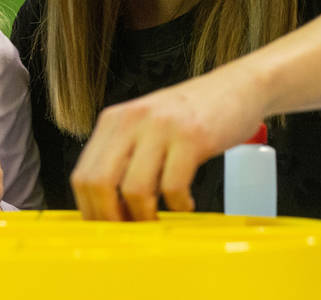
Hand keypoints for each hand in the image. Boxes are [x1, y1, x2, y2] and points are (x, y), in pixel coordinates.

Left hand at [71, 64, 264, 220]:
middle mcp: (132, 119)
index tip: (105, 228)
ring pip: (134, 189)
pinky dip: (178, 205)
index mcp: (114, 120)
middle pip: (99, 183)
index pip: (82, 174)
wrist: (238, 87)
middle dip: (110, 218)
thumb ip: (125, 157)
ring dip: (145, 216)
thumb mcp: (146, 127)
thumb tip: (108, 207)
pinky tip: (185, 203)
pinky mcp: (192, 136)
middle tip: (128, 233)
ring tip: (158, 219)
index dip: (91, 209)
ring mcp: (162, 127)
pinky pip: (173, 186)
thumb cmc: (192, 114)